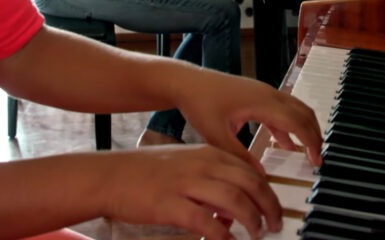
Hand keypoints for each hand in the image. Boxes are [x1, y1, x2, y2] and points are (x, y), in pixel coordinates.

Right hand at [102, 144, 277, 239]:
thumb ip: (210, 179)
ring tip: (258, 233)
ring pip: (234, 199)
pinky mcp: (170, 205)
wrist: (109, 176)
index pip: (250, 170)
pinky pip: (206, 221)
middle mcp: (201, 165)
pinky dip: (223, 234)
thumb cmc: (144, 173)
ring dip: (252, 219)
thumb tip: (232, 207)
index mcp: (207, 154)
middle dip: (269, 205)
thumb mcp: (184, 165)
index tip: (274, 206)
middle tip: (275, 223)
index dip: (268, 191)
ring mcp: (186, 184)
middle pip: (249, 183)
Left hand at [173, 68, 322, 170]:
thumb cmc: (200, 103)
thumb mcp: (216, 135)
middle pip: (303, 113)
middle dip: (314, 136)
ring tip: (308, 153)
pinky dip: (289, 127)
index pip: (297, 122)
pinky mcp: (258, 96)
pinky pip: (282, 111)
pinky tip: (286, 144)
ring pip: (295, 110)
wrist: (187, 82)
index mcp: (262, 102)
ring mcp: (264, 93)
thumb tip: (260, 177)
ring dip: (304, 129)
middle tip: (318, 159)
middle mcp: (268, 94)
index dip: (311, 141)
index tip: (317, 161)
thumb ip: (239, 156)